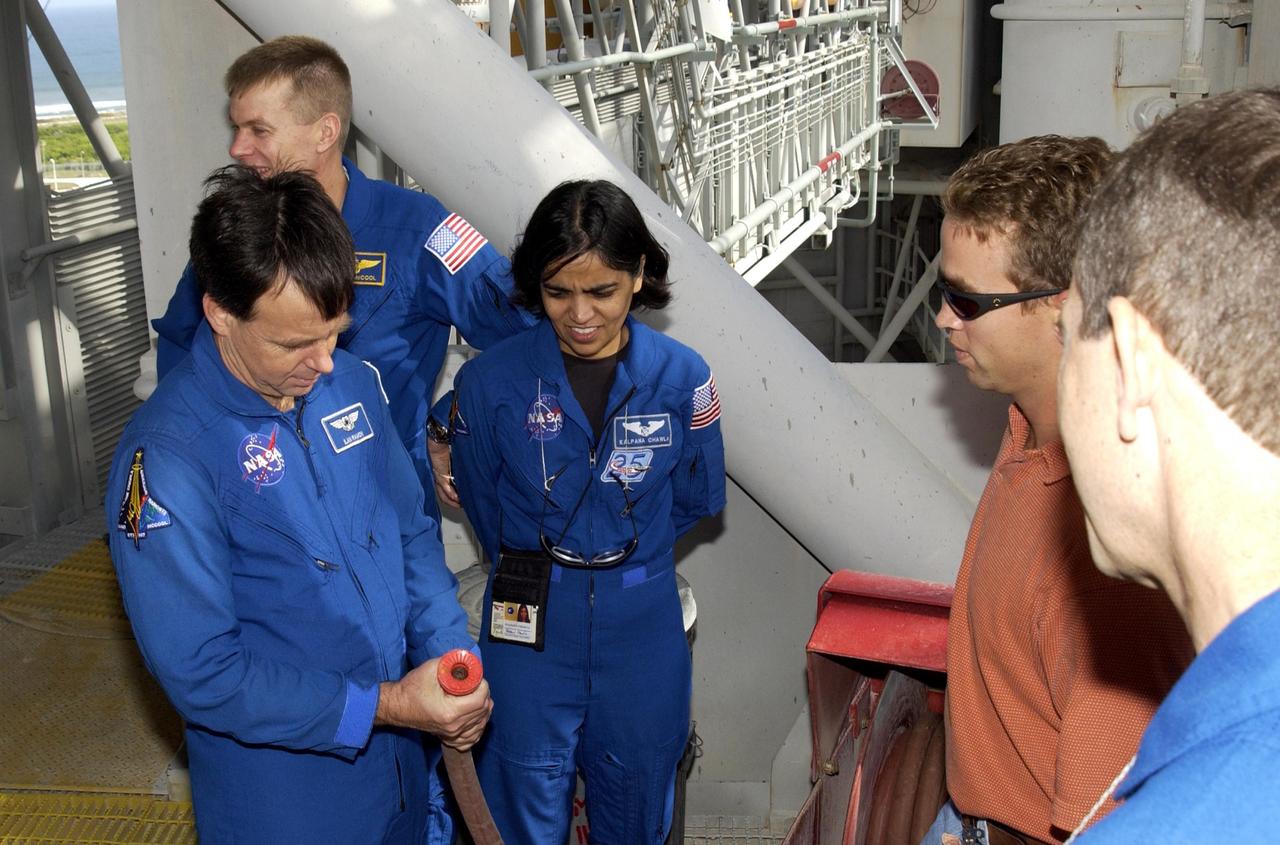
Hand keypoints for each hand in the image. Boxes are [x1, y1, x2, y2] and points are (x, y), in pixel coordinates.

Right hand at [375, 657, 492, 749]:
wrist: (397, 706)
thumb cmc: (411, 689)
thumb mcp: (431, 669)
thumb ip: (453, 663)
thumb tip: (469, 662)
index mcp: (450, 711)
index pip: (480, 700)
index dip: (483, 686)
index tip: (477, 678)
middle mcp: (453, 726)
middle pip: (483, 711)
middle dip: (484, 694)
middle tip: (475, 684)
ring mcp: (452, 734)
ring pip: (481, 723)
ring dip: (483, 709)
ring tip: (475, 696)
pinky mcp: (450, 738)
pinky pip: (473, 737)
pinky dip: (477, 726)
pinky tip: (474, 716)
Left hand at [427, 438, 460, 508]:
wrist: (441, 436)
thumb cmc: (450, 444)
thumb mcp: (459, 459)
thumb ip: (464, 468)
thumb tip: (476, 472)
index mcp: (444, 474)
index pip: (448, 491)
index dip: (455, 499)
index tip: (464, 502)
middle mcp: (439, 477)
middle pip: (444, 496)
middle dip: (454, 503)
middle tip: (464, 506)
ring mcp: (439, 476)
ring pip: (443, 494)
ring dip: (453, 501)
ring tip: (461, 504)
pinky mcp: (439, 472)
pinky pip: (445, 486)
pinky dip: (451, 493)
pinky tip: (457, 498)